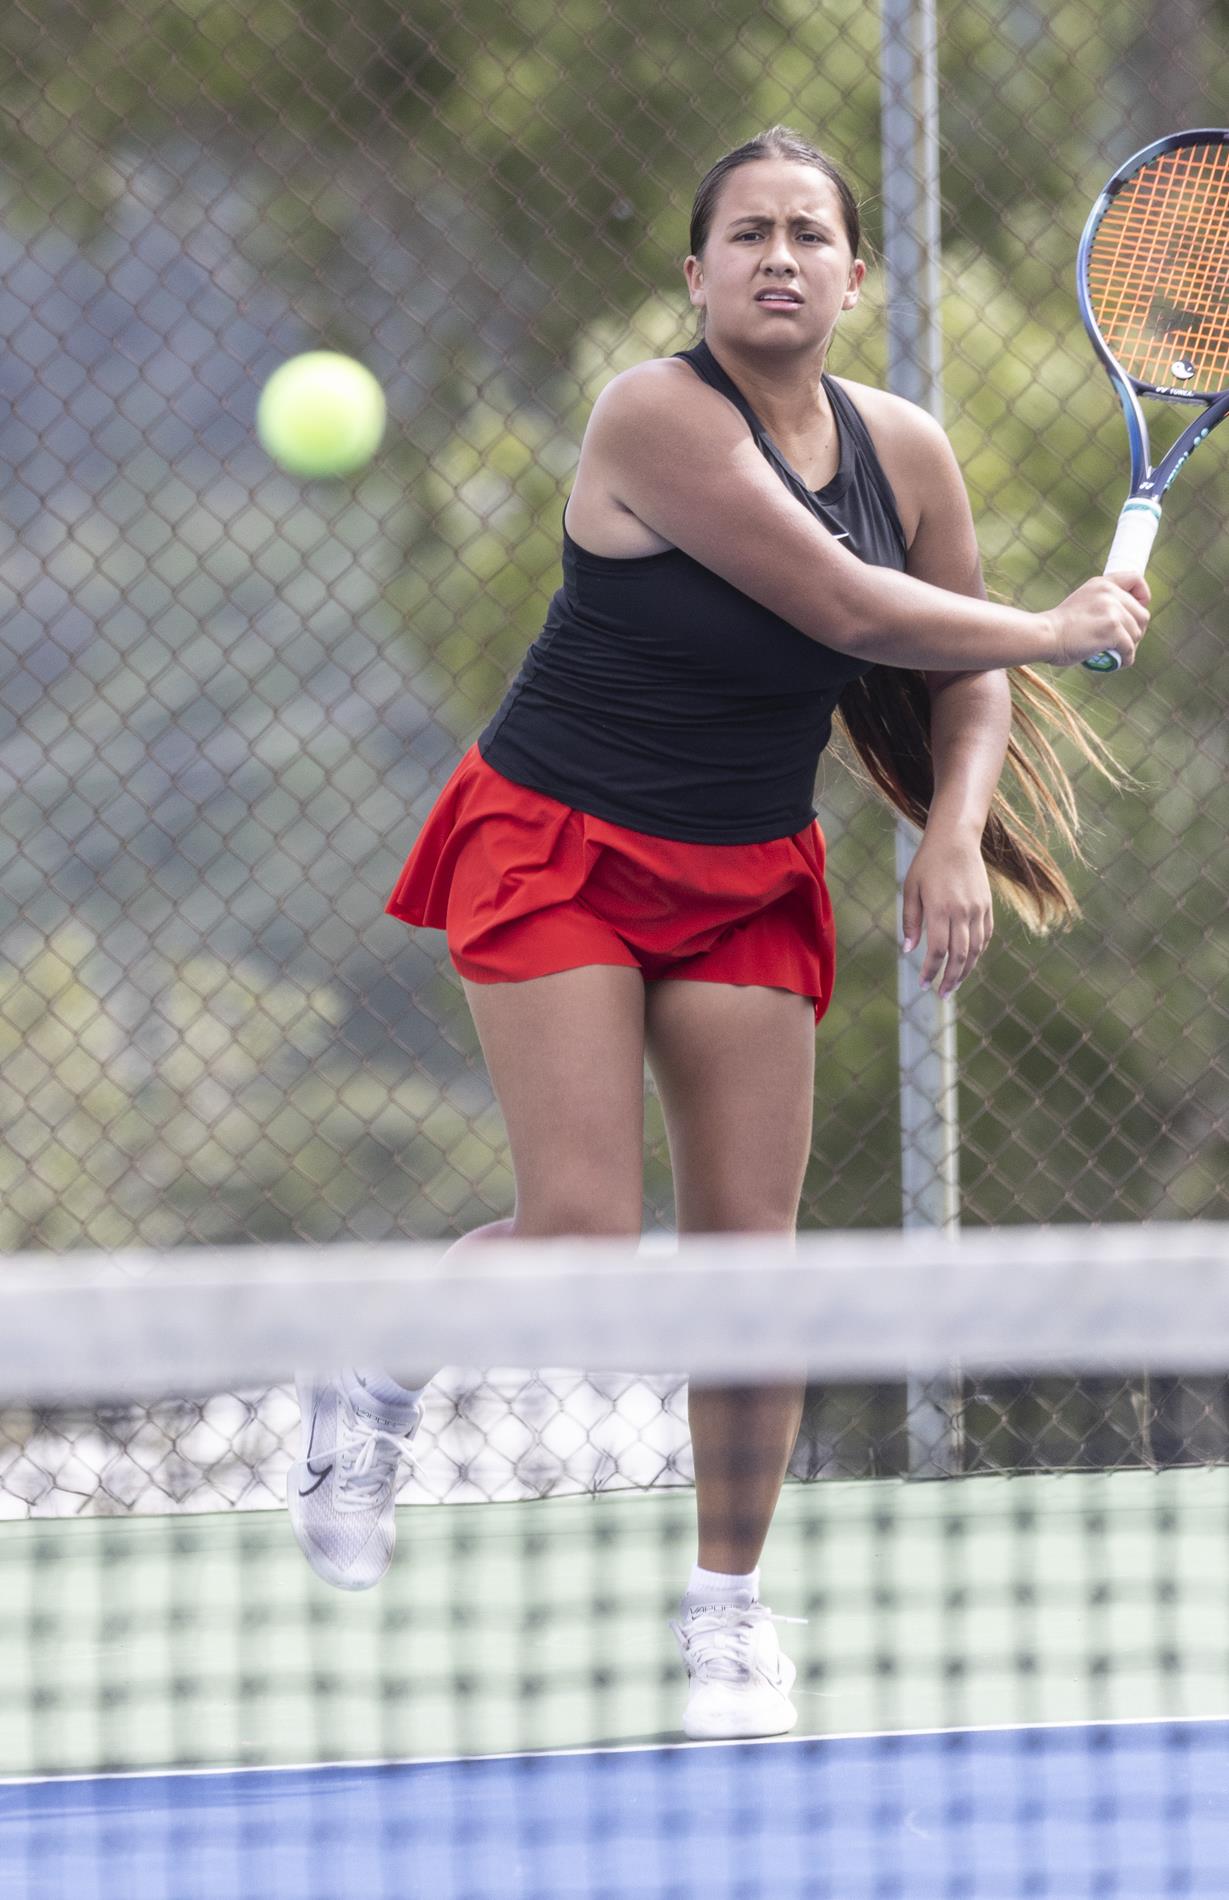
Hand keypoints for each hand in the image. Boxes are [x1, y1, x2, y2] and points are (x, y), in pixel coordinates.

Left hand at [901, 827, 993, 998]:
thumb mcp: (911, 889)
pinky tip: (967, 962)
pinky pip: (985, 936)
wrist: (956, 840)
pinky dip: (977, 953)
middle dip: (950, 979)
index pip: (938, 950)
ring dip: (965, 970)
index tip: (923, 984)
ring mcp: (978, 909)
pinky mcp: (987, 906)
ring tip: (954, 984)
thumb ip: (910, 921)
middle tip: (941, 994)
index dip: (931, 971)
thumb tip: (910, 950)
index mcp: (940, 909)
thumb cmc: (927, 864)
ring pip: (976, 950)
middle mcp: (962, 912)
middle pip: (960, 956)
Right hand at [1044, 573, 1150, 668]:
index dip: (1142, 596)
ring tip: (1115, 653)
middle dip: (1136, 631)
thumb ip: (1102, 601)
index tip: (1136, 609)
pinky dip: (1126, 659)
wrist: (1045, 635)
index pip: (1136, 579)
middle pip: (1142, 614)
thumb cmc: (1059, 625)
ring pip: (1137, 633)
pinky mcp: (1112, 630)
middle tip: (1122, 642)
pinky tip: (1117, 663)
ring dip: (1129, 647)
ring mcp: (1112, 611)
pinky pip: (1129, 649)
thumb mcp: (1083, 601)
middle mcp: (1110, 593)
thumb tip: (1126, 617)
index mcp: (1103, 583)